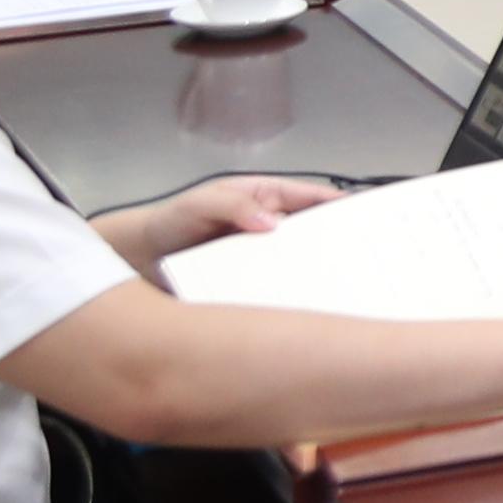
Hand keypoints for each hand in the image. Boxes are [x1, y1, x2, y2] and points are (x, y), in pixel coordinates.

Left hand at [109, 171, 345, 274]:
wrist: (139, 259)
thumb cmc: (171, 221)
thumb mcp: (201, 204)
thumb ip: (234, 208)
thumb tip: (272, 222)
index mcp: (264, 197)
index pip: (309, 197)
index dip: (337, 203)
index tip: (362, 214)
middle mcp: (267, 225)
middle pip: (309, 230)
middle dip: (333, 240)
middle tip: (358, 255)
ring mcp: (259, 253)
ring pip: (294, 260)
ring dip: (310, 270)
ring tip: (334, 285)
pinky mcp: (247, 280)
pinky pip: (273, 285)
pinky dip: (286, 292)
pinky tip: (295, 306)